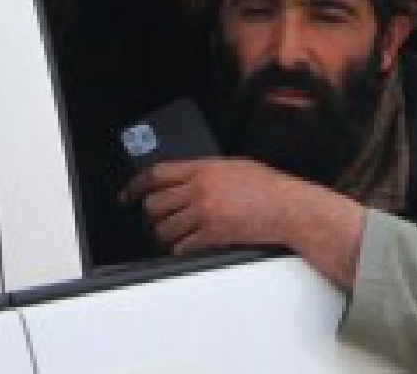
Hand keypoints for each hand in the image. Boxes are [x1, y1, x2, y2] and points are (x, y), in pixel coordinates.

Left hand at [124, 156, 325, 255]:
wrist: (289, 208)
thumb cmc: (269, 187)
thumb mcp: (235, 167)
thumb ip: (207, 171)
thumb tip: (183, 179)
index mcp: (205, 168)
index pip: (157, 174)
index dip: (135, 185)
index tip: (127, 195)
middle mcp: (201, 188)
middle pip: (154, 204)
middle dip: (153, 216)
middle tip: (160, 220)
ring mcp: (205, 212)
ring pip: (164, 229)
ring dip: (167, 236)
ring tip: (178, 235)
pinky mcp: (212, 234)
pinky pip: (181, 246)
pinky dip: (182, 249)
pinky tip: (191, 245)